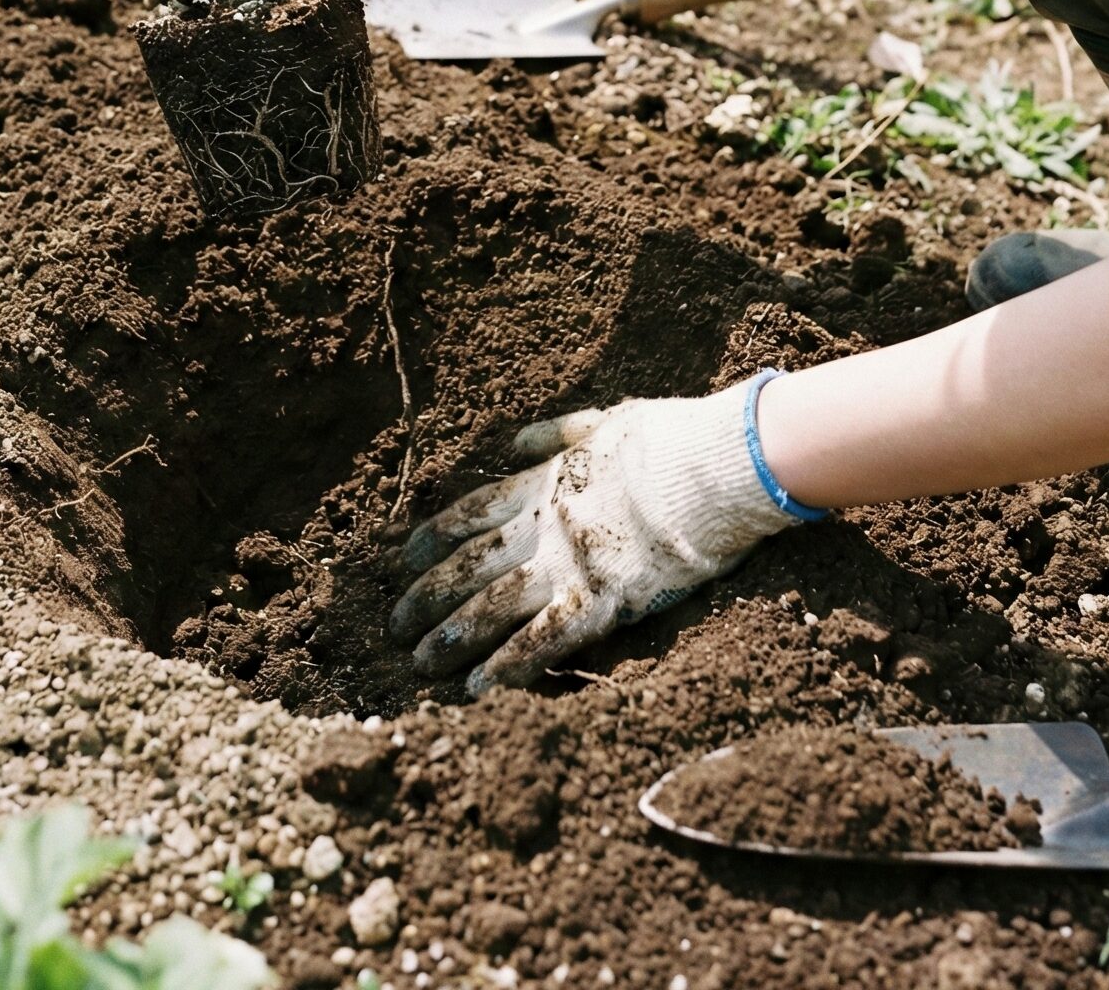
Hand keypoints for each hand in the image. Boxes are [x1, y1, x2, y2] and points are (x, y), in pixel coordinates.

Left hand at [390, 378, 817, 695]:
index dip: (433, 539)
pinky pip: (542, 641)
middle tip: (394, 625)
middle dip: (428, 597)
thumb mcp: (606, 420)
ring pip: (492, 607)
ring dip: (452, 636)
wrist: (714, 466)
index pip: (472, 514)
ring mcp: (569, 566)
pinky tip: (476, 689)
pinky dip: (505, 666)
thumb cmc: (671, 439)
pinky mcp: (602, 603)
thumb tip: (515, 443)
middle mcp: (544, 526)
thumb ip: (556, 434)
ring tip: (418, 662)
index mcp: (544, 482)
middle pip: (470, 566)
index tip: (402, 560)